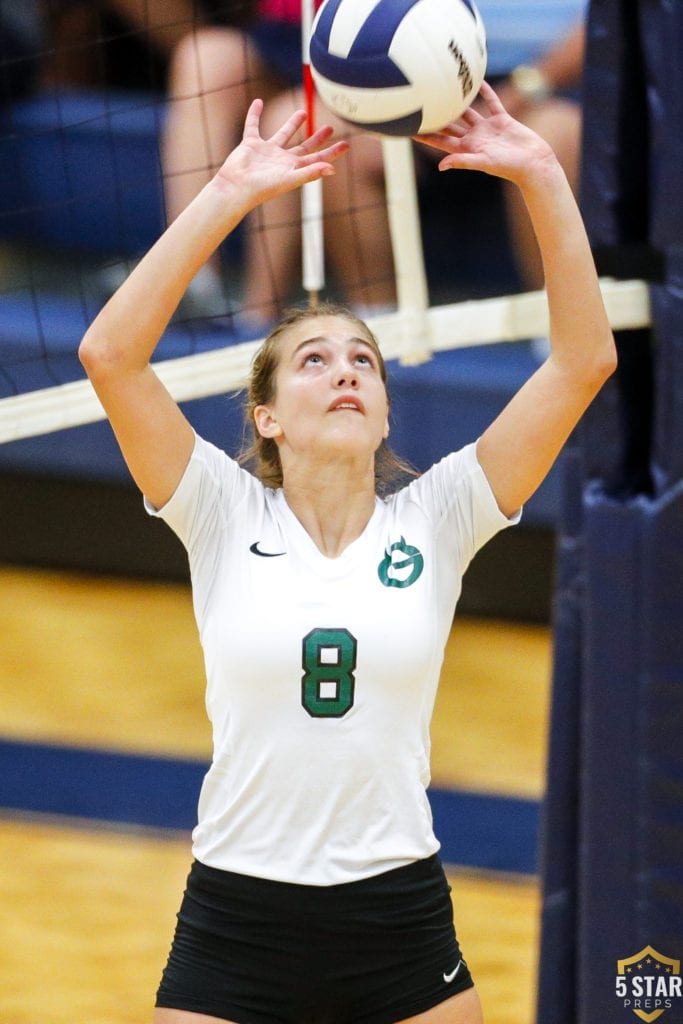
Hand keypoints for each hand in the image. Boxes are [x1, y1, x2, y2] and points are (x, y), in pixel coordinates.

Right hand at [214, 99, 348, 208]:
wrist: (236, 188)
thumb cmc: (263, 188)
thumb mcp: (289, 179)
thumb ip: (310, 173)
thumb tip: (332, 169)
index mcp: (294, 168)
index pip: (318, 159)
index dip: (332, 153)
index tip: (347, 145)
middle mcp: (282, 160)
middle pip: (304, 146)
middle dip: (317, 138)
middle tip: (330, 128)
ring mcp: (267, 151)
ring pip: (283, 133)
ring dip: (292, 123)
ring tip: (304, 111)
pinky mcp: (251, 144)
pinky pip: (253, 125)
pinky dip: (254, 114)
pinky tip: (258, 102)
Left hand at [415, 81, 557, 187]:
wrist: (533, 162)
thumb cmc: (509, 167)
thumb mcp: (484, 163)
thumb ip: (462, 161)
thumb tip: (441, 166)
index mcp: (466, 149)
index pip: (440, 140)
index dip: (425, 134)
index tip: (408, 128)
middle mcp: (474, 138)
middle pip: (450, 125)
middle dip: (436, 116)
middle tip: (420, 103)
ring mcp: (487, 128)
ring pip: (468, 112)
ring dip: (457, 102)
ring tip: (444, 88)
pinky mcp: (502, 120)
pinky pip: (491, 102)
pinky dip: (485, 92)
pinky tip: (477, 80)